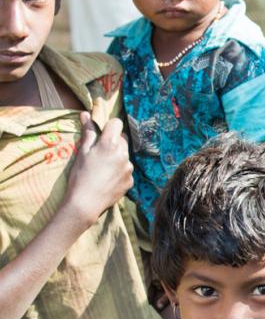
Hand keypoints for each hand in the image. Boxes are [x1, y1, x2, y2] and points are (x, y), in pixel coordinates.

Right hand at [61, 112, 133, 226]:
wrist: (85, 203)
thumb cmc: (80, 176)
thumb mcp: (82, 152)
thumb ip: (88, 132)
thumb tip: (86, 114)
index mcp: (110, 144)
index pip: (116, 123)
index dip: (109, 126)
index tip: (102, 133)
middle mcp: (123, 154)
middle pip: (122, 139)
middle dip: (113, 142)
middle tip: (99, 154)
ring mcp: (128, 168)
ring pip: (124, 155)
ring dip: (116, 157)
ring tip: (102, 169)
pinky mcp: (130, 180)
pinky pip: (126, 170)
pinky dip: (119, 172)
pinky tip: (107, 179)